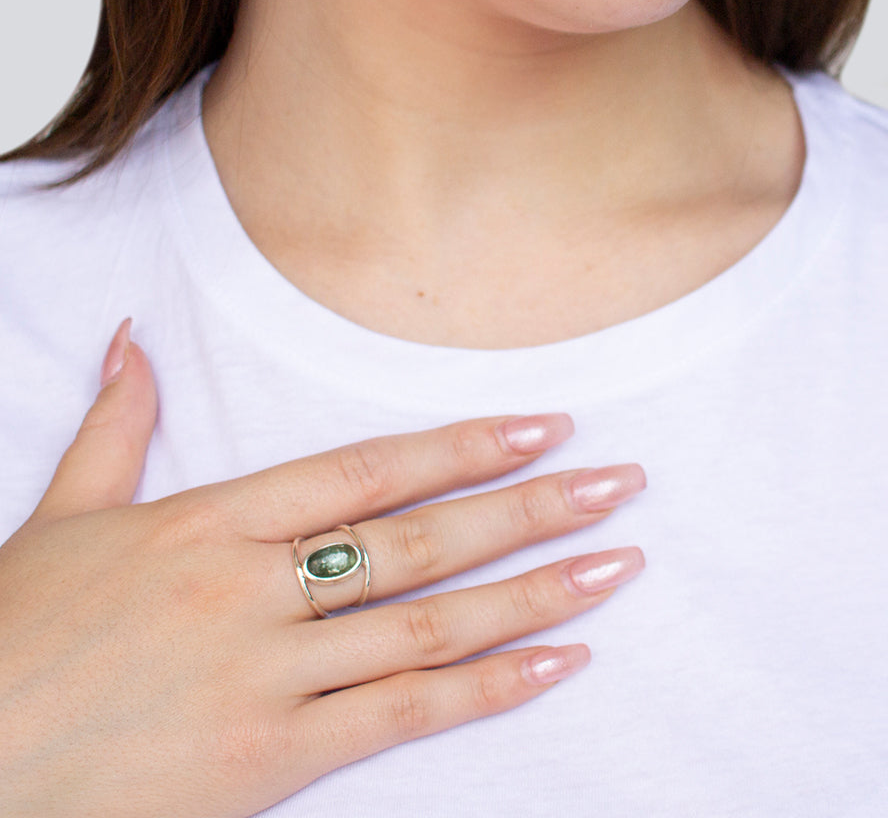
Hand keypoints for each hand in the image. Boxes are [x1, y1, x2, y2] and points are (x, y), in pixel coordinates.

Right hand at [0, 321, 645, 817]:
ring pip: (429, 623)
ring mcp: (267, 674)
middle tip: (617, 483)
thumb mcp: (63, 516)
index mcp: (211, 520)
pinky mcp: (270, 759)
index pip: (365, 471)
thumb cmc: (15, 637)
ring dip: (534, 592)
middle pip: (420, 540)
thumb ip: (116, 425)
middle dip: (528, 507)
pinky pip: (401, 715)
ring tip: (614, 565)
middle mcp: (252, 588)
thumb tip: (130, 338)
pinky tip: (556, 663)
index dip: (461, 446)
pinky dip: (486, 690)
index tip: (540, 428)